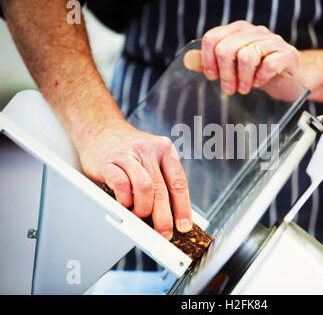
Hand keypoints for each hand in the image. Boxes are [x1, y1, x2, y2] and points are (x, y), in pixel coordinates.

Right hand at [77, 119, 191, 239]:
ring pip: (144, 188)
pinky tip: (124, 203)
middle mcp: (149, 150)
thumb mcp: (152, 157)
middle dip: (164, 217)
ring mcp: (128, 154)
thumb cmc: (129, 150)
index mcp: (165, 150)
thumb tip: (173, 214)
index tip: (184, 226)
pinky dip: (124, 200)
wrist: (100, 128)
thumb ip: (163, 178)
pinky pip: (121, 185)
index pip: (179, 183)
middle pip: (162, 189)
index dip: (183, 208)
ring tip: (139, 215)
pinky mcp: (108, 161)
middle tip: (163, 232)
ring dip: (142, 208)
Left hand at [199, 20, 301, 94]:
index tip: (212, 77)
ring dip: (243, 78)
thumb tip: (188, 60)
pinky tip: (260, 83)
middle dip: (225, 74)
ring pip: (246, 56)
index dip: (208, 60)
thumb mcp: (233, 67)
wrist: (291, 77)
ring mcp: (273, 41)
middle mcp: (254, 31)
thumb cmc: (259, 72)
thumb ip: (211, 62)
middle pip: (226, 49)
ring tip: (244, 88)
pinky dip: (261, 78)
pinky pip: (269, 65)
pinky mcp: (287, 54)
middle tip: (229, 89)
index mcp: (238, 31)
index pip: (212, 38)